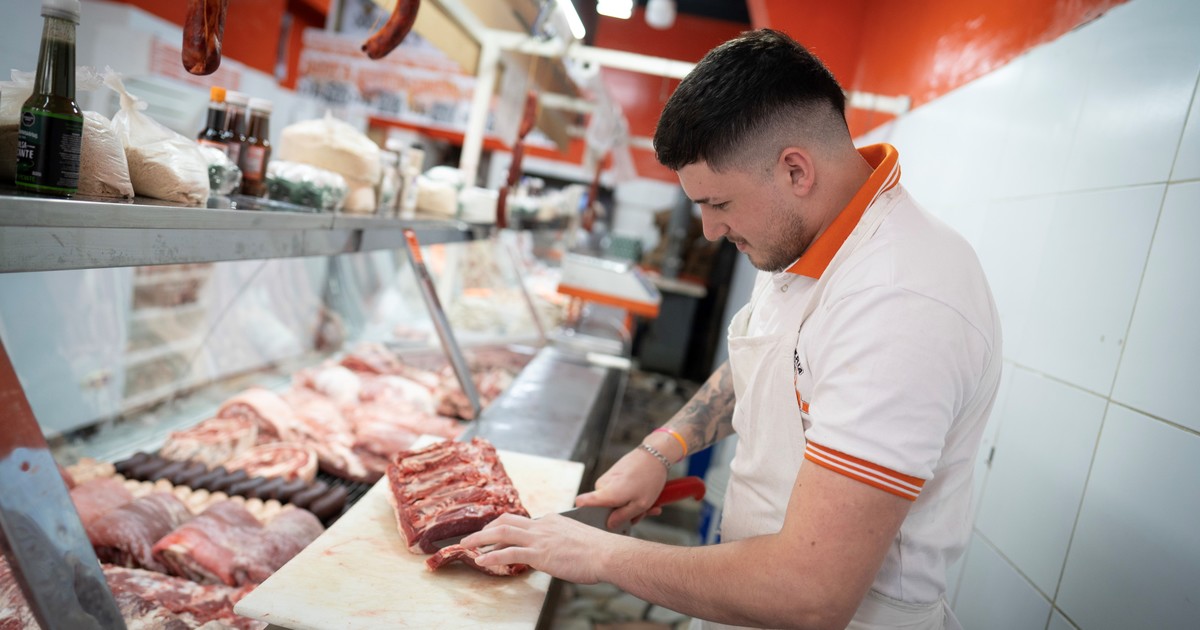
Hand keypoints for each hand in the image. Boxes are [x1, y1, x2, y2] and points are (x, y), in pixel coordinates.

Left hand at [460, 513, 628, 583]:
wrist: (607, 553)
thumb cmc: (599, 550)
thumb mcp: (577, 539)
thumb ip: (562, 541)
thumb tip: (557, 550)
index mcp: (551, 520)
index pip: (522, 521)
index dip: (504, 528)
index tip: (494, 535)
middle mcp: (542, 525)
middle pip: (506, 521)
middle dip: (486, 528)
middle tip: (473, 537)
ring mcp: (539, 538)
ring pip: (501, 533)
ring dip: (480, 539)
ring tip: (466, 545)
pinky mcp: (539, 554)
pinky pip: (508, 553)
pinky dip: (492, 556)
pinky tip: (482, 561)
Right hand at [575, 447, 668, 529]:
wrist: (655, 454)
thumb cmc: (649, 478)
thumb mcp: (641, 505)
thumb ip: (622, 517)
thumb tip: (609, 525)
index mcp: (606, 493)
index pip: (581, 502)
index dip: (585, 514)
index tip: (601, 521)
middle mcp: (602, 485)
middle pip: (604, 509)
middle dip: (623, 514)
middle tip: (642, 512)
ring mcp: (607, 479)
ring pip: (614, 501)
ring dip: (631, 506)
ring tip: (649, 503)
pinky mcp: (613, 475)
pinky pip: (618, 492)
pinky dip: (631, 497)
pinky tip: (646, 497)